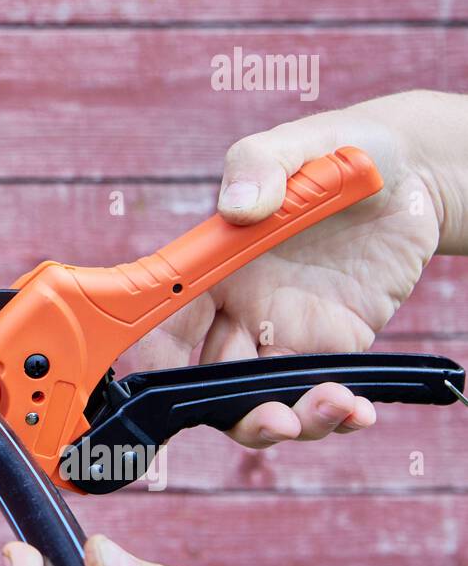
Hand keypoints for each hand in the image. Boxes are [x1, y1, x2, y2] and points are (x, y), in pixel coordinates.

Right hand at [133, 91, 449, 447]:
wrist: (413, 171)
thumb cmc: (340, 149)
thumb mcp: (296, 144)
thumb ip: (260, 167)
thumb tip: (240, 207)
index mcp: (214, 265)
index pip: (165, 319)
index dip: (151, 356)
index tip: (154, 386)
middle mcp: (241, 305)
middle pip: (210, 379)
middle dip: (228, 411)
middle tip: (268, 417)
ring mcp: (288, 329)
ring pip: (264, 397)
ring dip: (287, 421)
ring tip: (330, 406)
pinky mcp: (338, 342)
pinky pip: (323, 390)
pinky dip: (339, 414)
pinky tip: (358, 411)